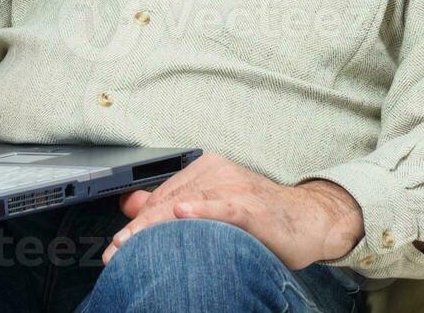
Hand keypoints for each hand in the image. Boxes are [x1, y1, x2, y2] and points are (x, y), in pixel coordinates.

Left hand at [101, 152, 362, 269]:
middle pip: (167, 202)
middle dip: (138, 230)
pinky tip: (184, 212)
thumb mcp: (212, 204)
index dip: (135, 224)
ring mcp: (235, 187)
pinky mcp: (253, 205)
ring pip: (187, 204)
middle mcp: (217, 173)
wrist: (309, 219)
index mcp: (204, 170)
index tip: (115, 247)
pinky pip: (225, 207)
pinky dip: (204, 209)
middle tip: (116, 253)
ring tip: (132, 246)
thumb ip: (171, 202)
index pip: (159, 197)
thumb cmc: (261, 215)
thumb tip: (129, 204)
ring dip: (157, 227)